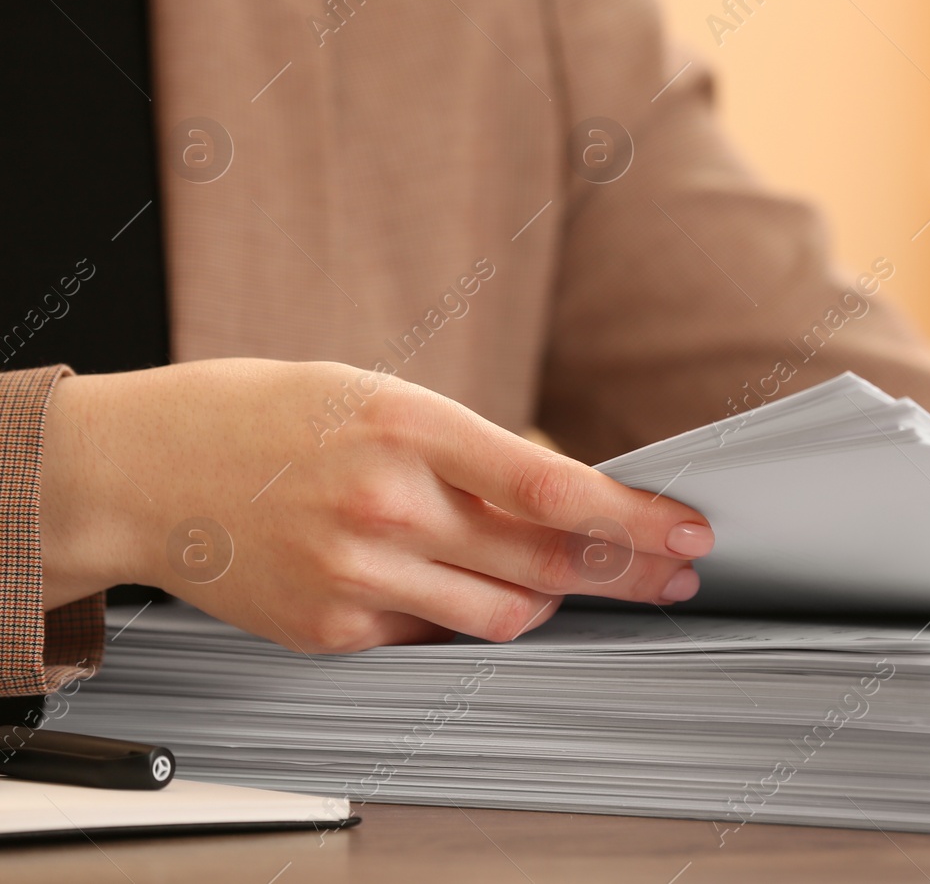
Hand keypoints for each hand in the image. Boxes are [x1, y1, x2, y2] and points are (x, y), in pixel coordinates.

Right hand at [38, 359, 713, 651]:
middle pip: (548, 560)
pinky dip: (465, 613)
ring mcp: (357, 576)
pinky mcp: (332, 630)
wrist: (138, 470)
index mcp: (406, 424)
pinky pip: (436, 637)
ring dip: (553, 598)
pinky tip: (460, 585)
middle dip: (630, 570)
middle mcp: (387, 505)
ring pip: (505, 614)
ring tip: (570, 578)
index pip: (555, 490)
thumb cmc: (263, 417)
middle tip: (675, 571)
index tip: (687, 530)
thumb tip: (568, 495)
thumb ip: (470, 451)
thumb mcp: (376, 396)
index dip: (636, 518)